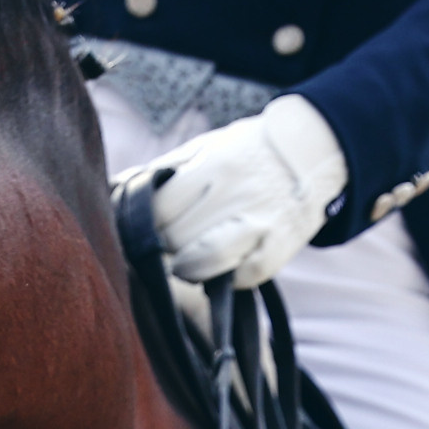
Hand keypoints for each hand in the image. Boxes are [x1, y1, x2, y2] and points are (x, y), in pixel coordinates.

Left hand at [136, 95, 347, 287]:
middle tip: (167, 246)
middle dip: (163, 248)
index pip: (157, 210)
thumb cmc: (245, 153)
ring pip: (202, 263)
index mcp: (211, 167)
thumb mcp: (203, 149)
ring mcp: (259, 222)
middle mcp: (234, 193)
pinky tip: (225, 269)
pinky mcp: (279, 247)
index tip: (145, 229)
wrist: (314, 150)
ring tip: (187, 264)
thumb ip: (161, 171)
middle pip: (173, 238)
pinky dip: (228, 279)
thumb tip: (115, 190)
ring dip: (187, 269)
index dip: (143, 226)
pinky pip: (243, 277)